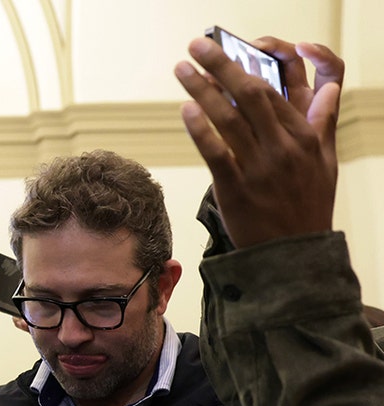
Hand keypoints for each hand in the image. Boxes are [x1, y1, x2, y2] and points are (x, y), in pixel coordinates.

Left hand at [175, 35, 341, 247]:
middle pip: (251, 93)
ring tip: (182, 69)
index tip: (237, 45)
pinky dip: (200, 129)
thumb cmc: (307, 204)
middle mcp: (285, 145)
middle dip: (221, 64)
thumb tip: (328, 88)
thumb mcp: (326, 160)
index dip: (254, 62)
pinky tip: (186, 110)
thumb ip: (323, 120)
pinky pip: (217, 152)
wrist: (294, 254)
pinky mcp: (237, 188)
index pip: (279, 86)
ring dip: (202, 89)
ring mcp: (261, 166)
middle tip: (197, 45)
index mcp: (307, 134)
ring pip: (229, 117)